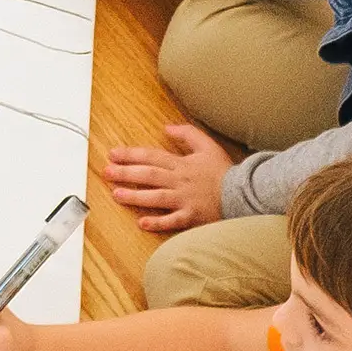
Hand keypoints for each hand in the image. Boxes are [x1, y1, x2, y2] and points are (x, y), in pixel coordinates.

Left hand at [103, 121, 236, 231]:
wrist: (245, 194)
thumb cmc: (224, 172)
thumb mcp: (208, 146)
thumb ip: (188, 134)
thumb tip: (167, 127)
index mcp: (182, 164)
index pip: (152, 156)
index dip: (131, 155)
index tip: (113, 154)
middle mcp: (181, 181)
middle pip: (149, 175)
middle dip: (126, 173)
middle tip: (106, 172)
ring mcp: (186, 200)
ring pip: (156, 197)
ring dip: (135, 196)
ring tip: (116, 194)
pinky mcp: (192, 217)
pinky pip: (173, 221)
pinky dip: (158, 223)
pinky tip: (142, 223)